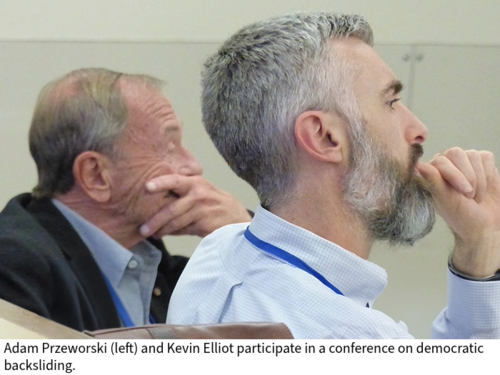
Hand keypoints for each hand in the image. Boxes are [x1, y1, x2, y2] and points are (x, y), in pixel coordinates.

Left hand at [139, 174, 251, 237]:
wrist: (236, 217)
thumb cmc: (213, 203)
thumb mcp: (200, 191)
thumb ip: (182, 193)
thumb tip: (156, 203)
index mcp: (195, 183)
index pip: (175, 181)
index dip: (161, 183)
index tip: (146, 187)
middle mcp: (199, 195)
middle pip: (171, 209)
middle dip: (155, 221)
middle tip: (142, 229)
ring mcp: (202, 210)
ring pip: (176, 222)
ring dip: (162, 230)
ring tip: (152, 234)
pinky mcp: (205, 224)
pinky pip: (184, 230)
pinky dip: (174, 233)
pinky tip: (167, 235)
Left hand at [417, 148, 499, 277]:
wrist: (485, 225)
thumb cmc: (462, 216)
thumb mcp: (447, 202)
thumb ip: (433, 182)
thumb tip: (418, 165)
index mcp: (430, 174)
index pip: (440, 161)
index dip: (455, 175)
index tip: (465, 194)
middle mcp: (444, 164)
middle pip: (456, 152)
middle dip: (468, 176)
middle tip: (469, 195)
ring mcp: (462, 162)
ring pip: (472, 154)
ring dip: (479, 178)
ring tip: (475, 195)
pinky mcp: (480, 162)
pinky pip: (485, 156)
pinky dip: (488, 173)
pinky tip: (484, 187)